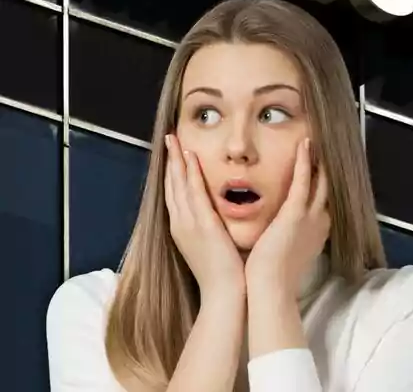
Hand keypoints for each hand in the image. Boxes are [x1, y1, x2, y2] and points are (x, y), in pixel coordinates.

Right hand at [164, 134, 245, 303]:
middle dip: (170, 161)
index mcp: (183, 228)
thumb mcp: (212, 244)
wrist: (224, 294)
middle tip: (169, 138)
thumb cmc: (224, 272)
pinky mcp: (202, 226)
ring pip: (179, 185)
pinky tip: (190, 159)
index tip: (173, 152)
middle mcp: (181, 224)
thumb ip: (211, 226)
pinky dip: (190, 175)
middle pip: (172, 185)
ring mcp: (189, 224)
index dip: (173, 172)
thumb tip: (216, 214)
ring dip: (176, 161)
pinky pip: (194, 195)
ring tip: (174, 140)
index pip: (175, 194)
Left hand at [244, 138, 329, 299]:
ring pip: (319, 179)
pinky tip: (304, 144)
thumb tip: (279, 231)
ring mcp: (311, 216)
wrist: (269, 289)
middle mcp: (319, 220)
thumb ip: (287, 237)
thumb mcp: (285, 251)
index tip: (321, 167)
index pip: (321, 199)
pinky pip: (304, 180)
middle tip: (325, 146)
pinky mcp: (296, 213)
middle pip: (327, 186)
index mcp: (316, 230)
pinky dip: (305, 161)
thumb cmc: (271, 277)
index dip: (323, 181)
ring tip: (315, 138)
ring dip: (317, 158)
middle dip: (326, 167)